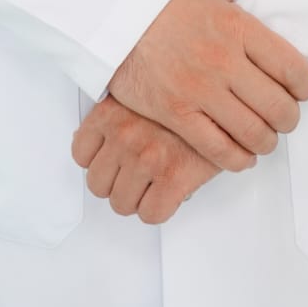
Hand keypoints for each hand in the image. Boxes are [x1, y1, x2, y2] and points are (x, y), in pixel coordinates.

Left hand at [72, 93, 220, 224]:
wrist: (227, 98)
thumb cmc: (184, 96)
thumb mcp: (141, 92)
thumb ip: (117, 114)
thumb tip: (96, 142)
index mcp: (112, 111)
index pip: (80, 154)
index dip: (98, 162)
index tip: (113, 162)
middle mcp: (125, 133)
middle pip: (98, 184)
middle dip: (117, 183)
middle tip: (137, 175)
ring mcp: (147, 156)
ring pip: (121, 203)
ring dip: (137, 198)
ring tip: (154, 183)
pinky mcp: (173, 176)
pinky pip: (150, 214)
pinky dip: (158, 208)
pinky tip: (169, 192)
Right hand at [105, 0, 307, 174]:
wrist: (117, 13)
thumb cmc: (165, 2)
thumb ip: (240, 14)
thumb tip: (264, 26)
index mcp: (239, 27)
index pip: (294, 69)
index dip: (305, 88)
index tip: (300, 92)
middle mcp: (225, 60)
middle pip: (279, 108)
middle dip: (288, 120)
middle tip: (283, 119)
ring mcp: (200, 89)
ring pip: (254, 133)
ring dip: (266, 142)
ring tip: (263, 138)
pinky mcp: (177, 113)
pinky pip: (218, 149)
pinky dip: (237, 159)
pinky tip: (241, 156)